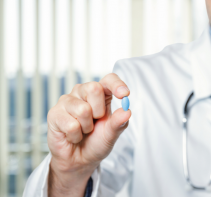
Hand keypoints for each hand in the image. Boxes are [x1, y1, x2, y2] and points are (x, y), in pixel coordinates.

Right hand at [47, 73, 130, 195]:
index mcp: (100, 94)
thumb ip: (119, 122)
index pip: (109, 79)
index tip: (125, 95)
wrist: (79, 160)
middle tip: (95, 122)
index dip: (117, 84)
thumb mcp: (111, 134)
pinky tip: (72, 136)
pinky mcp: (54, 113)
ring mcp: (67, 101)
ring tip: (83, 131)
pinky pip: (71, 125)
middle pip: (94, 88)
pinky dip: (75, 136)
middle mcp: (82, 92)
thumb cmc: (96, 142)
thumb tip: (127, 111)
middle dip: (99, 111)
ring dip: (86, 127)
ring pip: (83, 109)